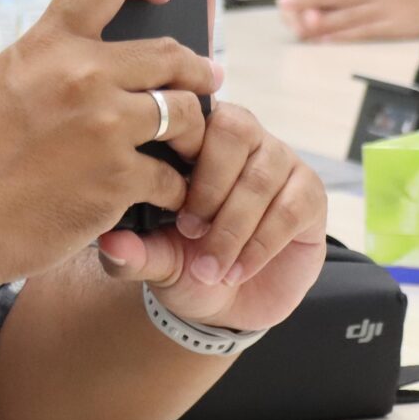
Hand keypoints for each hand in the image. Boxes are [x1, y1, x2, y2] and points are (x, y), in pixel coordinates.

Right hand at [0, 0, 217, 286]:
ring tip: (189, 143)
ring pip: (187, 112)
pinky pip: (172, 176)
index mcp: (49, 44)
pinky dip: (174, 189)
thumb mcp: (6, 83)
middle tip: (207, 79)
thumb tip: (107, 55)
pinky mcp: (118, 178)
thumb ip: (55, 62)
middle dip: (197, 69)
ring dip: (195, 131)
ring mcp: (104, 126)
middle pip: (171, 53)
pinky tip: (165, 195)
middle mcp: (81, 75)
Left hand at [94, 99, 326, 333]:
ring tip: (210, 267)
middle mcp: (245, 138)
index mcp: (199, 136)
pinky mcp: (309, 195)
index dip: (183, 150)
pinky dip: (260, 244)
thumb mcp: (155, 261)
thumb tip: (108, 243)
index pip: (195, 113)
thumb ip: (133, 252)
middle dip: (210, 187)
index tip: (168, 204)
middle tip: (189, 230)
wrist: (226, 305)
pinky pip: (290, 208)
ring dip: (233, 226)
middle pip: (235, 132)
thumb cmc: (186, 265)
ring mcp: (281, 163)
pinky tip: (237, 269)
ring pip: (261, 176)